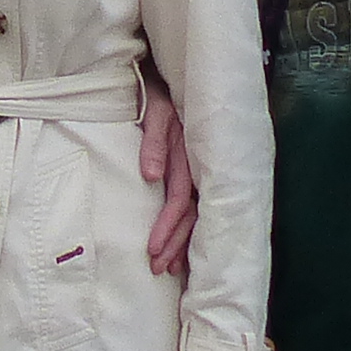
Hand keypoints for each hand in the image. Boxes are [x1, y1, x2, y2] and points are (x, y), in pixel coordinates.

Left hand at [140, 81, 198, 276]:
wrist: (172, 82)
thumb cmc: (160, 97)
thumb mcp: (155, 114)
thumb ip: (153, 144)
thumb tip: (150, 176)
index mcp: (189, 157)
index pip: (179, 200)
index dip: (167, 226)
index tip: (153, 249)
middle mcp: (199, 170)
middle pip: (190, 216)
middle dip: (174, 245)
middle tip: (158, 268)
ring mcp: (200, 173)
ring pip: (195, 217)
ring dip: (182, 244)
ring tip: (167, 268)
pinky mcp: (197, 174)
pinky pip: (196, 208)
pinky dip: (189, 231)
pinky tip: (183, 251)